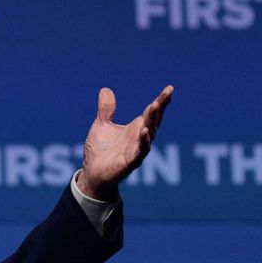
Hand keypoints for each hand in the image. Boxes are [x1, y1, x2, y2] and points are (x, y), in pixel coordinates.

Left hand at [78, 85, 172, 200]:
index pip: (151, 112)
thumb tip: (105, 89)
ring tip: (155, 105)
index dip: (161, 101)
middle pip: (154, 120)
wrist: (92, 173)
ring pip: (149, 134)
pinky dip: (143, 142)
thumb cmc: (100, 151)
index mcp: (135, 128)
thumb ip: (106, 110)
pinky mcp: (129, 162)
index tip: (169, 88)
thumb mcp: (101, 126)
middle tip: (167, 93)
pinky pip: (139, 152)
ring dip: (152, 120)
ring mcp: (136, 150)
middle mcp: (139, 138)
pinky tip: (145, 131)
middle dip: (160, 106)